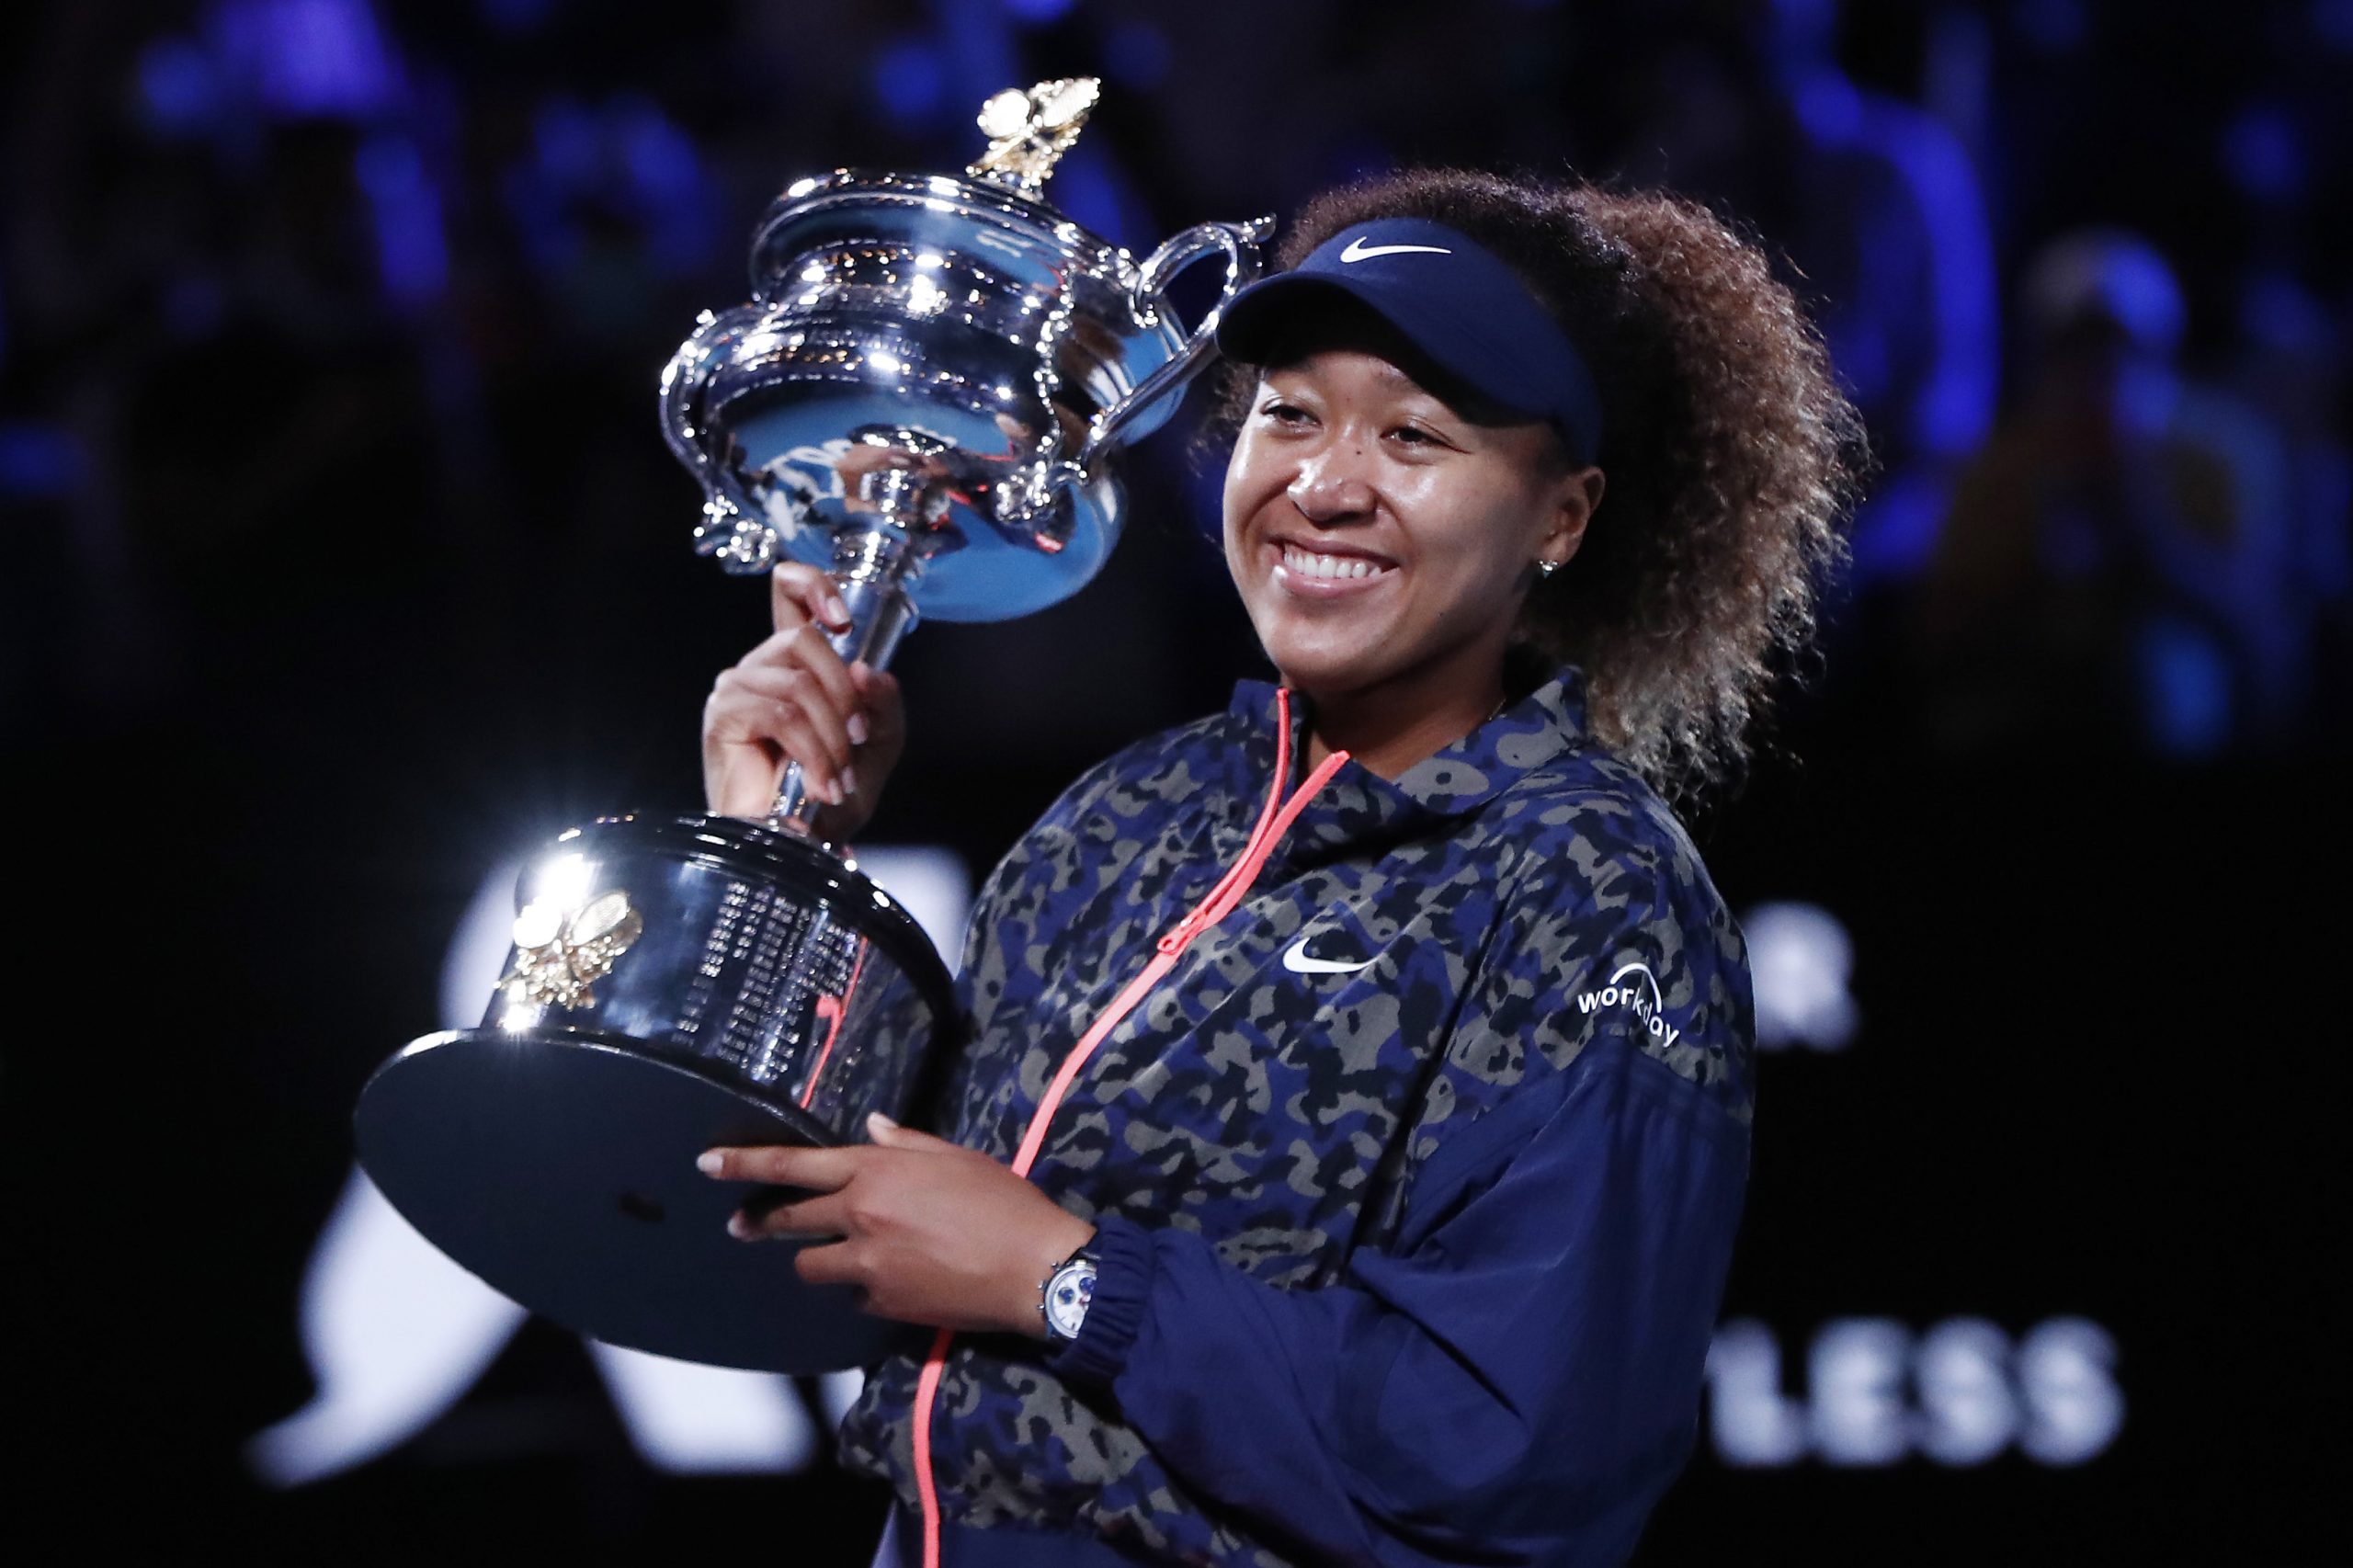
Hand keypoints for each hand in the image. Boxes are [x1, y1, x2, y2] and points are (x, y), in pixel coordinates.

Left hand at [700, 1114, 1096, 1338]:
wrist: (1034, 1267)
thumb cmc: (1003, 1202)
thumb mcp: (956, 1157)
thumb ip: (906, 1143)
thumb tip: (874, 1126)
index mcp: (877, 1170)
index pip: (793, 1165)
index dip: (745, 1163)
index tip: (707, 1163)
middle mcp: (861, 1214)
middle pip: (790, 1219)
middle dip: (761, 1222)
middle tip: (744, 1226)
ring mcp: (868, 1263)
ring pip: (812, 1264)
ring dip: (819, 1259)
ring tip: (842, 1256)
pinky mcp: (882, 1301)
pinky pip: (855, 1293)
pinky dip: (866, 1285)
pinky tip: (898, 1279)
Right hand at [701, 562, 906, 838]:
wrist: (801, 842)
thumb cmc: (829, 793)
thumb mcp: (878, 742)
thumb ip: (884, 703)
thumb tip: (868, 671)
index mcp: (795, 662)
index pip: (788, 592)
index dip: (812, 585)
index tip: (842, 619)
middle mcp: (761, 666)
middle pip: (803, 637)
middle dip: (844, 694)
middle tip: (858, 739)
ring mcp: (738, 687)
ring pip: (797, 682)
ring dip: (830, 736)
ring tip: (837, 778)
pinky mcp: (724, 715)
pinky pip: (782, 714)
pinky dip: (812, 751)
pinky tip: (819, 783)